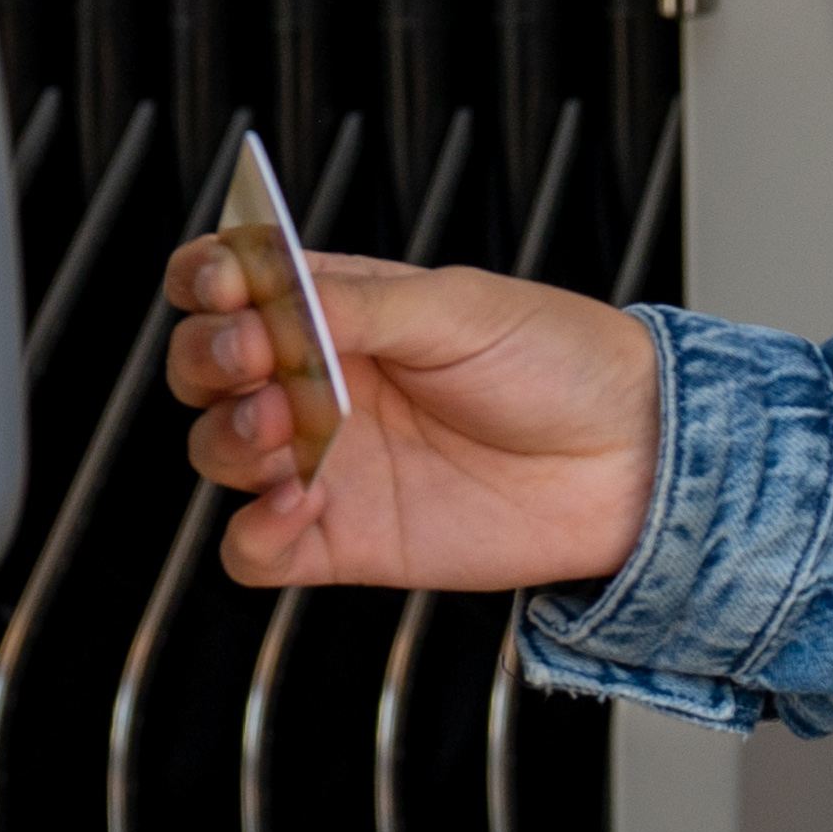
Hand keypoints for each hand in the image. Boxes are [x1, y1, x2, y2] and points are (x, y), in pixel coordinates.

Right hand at [161, 243, 661, 593]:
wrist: (628, 459)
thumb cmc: (559, 365)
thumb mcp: (459, 308)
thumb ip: (358, 305)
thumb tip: (273, 299)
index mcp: (339, 309)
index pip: (230, 285)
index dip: (207, 280)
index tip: (224, 285)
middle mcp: (319, 383)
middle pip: (203, 370)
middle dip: (208, 361)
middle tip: (258, 360)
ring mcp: (325, 462)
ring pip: (217, 453)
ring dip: (228, 439)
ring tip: (287, 430)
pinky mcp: (342, 539)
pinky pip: (253, 551)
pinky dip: (252, 533)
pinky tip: (297, 504)